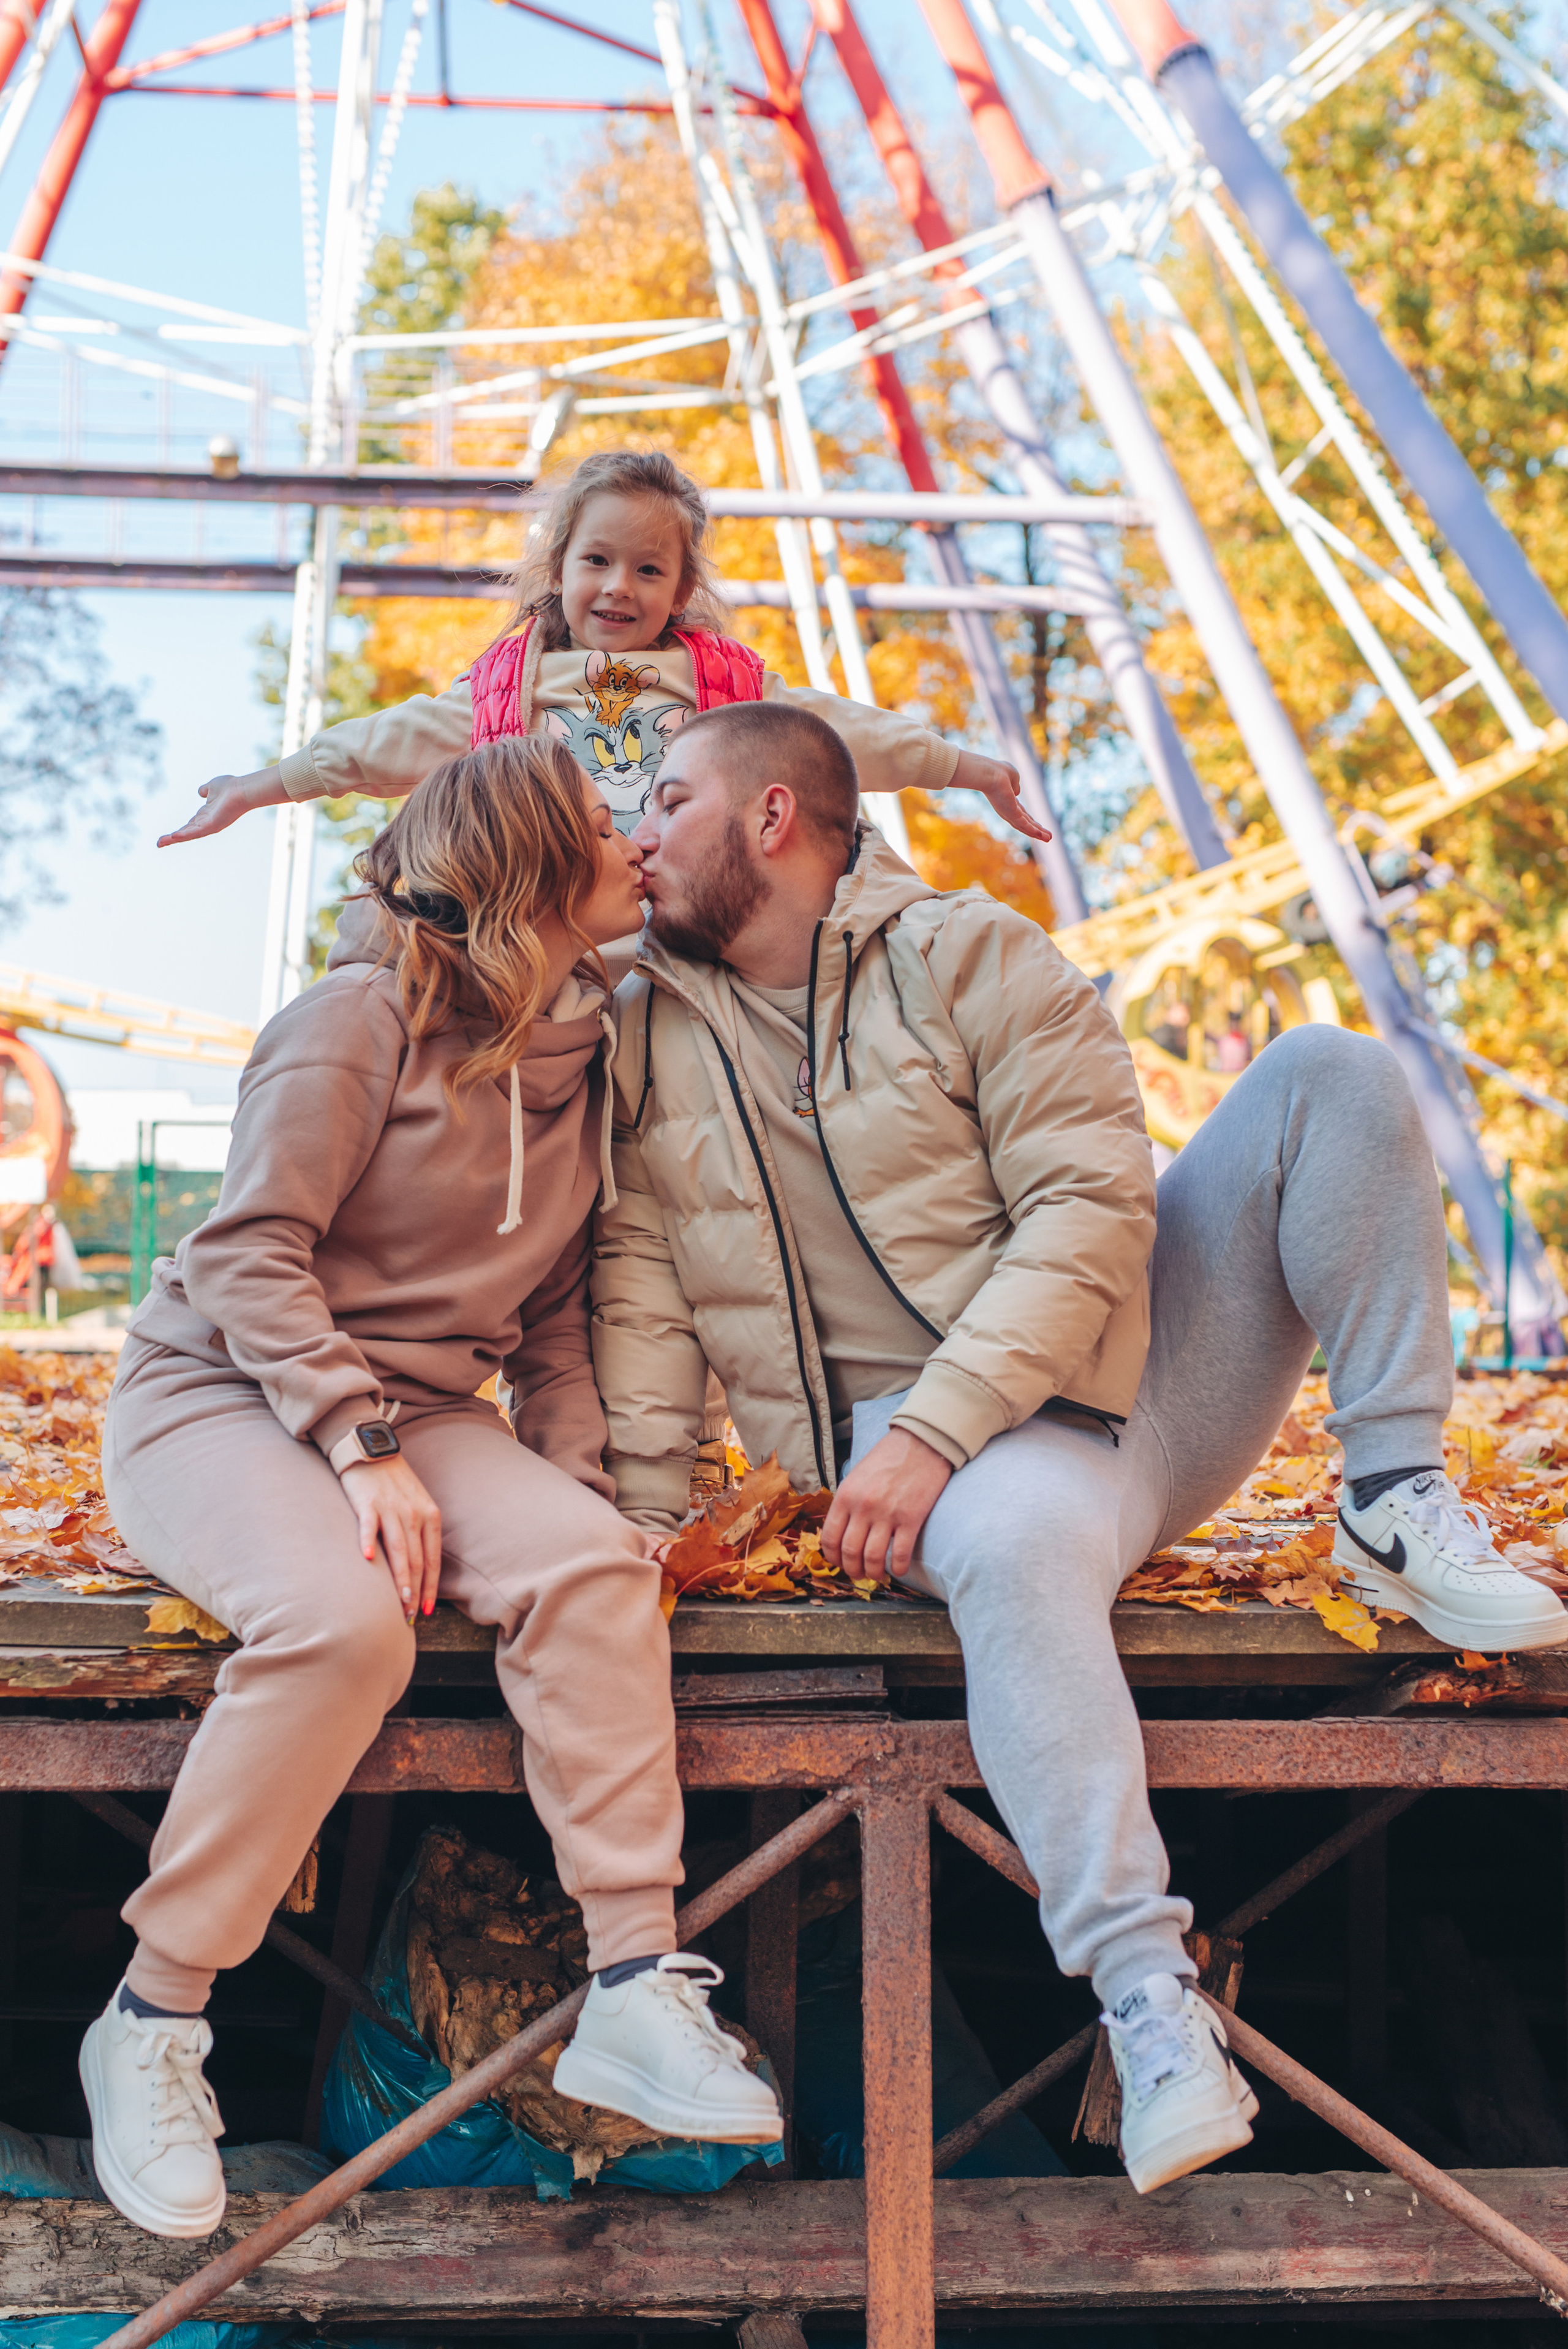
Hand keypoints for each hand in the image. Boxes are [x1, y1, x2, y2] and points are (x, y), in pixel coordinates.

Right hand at [157, 767, 287, 846]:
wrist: (243, 789)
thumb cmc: (231, 787)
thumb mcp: (212, 786)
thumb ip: (205, 790)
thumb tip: (201, 792)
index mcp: (205, 815)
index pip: (189, 825)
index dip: (178, 830)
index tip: (168, 836)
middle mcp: (207, 822)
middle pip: (186, 832)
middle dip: (172, 838)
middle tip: (159, 843)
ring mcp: (209, 825)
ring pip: (188, 834)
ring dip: (174, 839)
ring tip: (161, 843)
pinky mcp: (212, 825)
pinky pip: (196, 832)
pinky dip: (184, 835)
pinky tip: (173, 837)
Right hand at [339, 1455, 442, 1621]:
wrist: (372, 1451)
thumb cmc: (395, 1482)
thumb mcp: (417, 1503)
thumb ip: (420, 1531)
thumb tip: (420, 1568)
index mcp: (430, 1515)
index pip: (432, 1559)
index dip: (430, 1586)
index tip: (426, 1609)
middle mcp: (414, 1514)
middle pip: (417, 1560)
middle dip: (415, 1590)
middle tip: (409, 1615)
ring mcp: (391, 1508)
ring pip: (398, 1549)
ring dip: (399, 1578)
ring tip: (399, 1601)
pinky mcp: (368, 1502)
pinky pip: (369, 1525)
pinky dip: (367, 1541)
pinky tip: (366, 1560)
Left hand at [821, 1428, 952, 1583]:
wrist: (921, 1442)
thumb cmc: (889, 1458)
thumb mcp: (857, 1476)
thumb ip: (848, 1502)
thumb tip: (841, 1530)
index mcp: (846, 1495)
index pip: (830, 1538)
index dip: (833, 1558)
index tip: (839, 1564)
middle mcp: (863, 1507)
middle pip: (850, 1552)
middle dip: (852, 1570)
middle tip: (858, 1574)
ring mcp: (887, 1514)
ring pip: (872, 1558)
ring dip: (872, 1573)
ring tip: (876, 1575)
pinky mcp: (911, 1518)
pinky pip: (899, 1554)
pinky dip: (897, 1568)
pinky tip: (897, 1569)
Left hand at [947, 749, 1053, 846]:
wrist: (989, 774)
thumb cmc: (998, 772)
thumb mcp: (1011, 776)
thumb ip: (1015, 784)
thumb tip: (1016, 791)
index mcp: (1009, 801)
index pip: (1022, 814)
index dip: (1031, 821)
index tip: (1040, 827)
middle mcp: (1008, 810)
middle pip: (1025, 824)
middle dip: (1037, 831)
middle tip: (1048, 838)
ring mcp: (1009, 814)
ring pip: (1025, 827)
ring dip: (1038, 834)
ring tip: (1049, 839)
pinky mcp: (1011, 814)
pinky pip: (1024, 825)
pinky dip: (1033, 831)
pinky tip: (1042, 836)